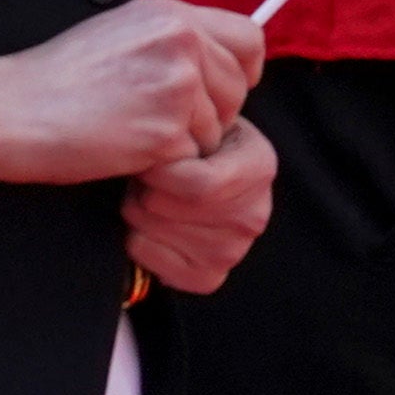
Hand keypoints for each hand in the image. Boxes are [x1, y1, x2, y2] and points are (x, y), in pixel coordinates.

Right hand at [0, 0, 265, 186]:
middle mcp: (182, 43)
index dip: (241, 70)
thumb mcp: (121, 32)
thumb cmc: (56, 78)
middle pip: (237, 90)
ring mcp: (177, 87)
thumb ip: (172, 40)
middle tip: (157, 119)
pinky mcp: (166, 132)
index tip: (222, 90)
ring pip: (217, 129)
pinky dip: (165, 164)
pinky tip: (126, 150)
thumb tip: (219, 60)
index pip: (249, 39)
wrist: (9, 110)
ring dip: (183, 141)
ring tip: (132, 130)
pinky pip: (192, 158)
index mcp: (172, 15)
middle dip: (210, 113)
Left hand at [123, 114, 278, 294]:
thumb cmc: (194, 140)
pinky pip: (145, 255)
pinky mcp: (207, 278)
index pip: (199, 186)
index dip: (159, 171)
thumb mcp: (200, 117)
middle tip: (146, 176)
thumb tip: (157, 137)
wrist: (203, 171)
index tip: (149, 156)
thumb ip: (186, 122)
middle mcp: (254, 216)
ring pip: (150, 230)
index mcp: (260, 168)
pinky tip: (152, 223)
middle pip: (167, 208)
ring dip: (135, 209)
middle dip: (142, 187)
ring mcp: (232, 252)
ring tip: (150, 195)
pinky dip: (135, 237)